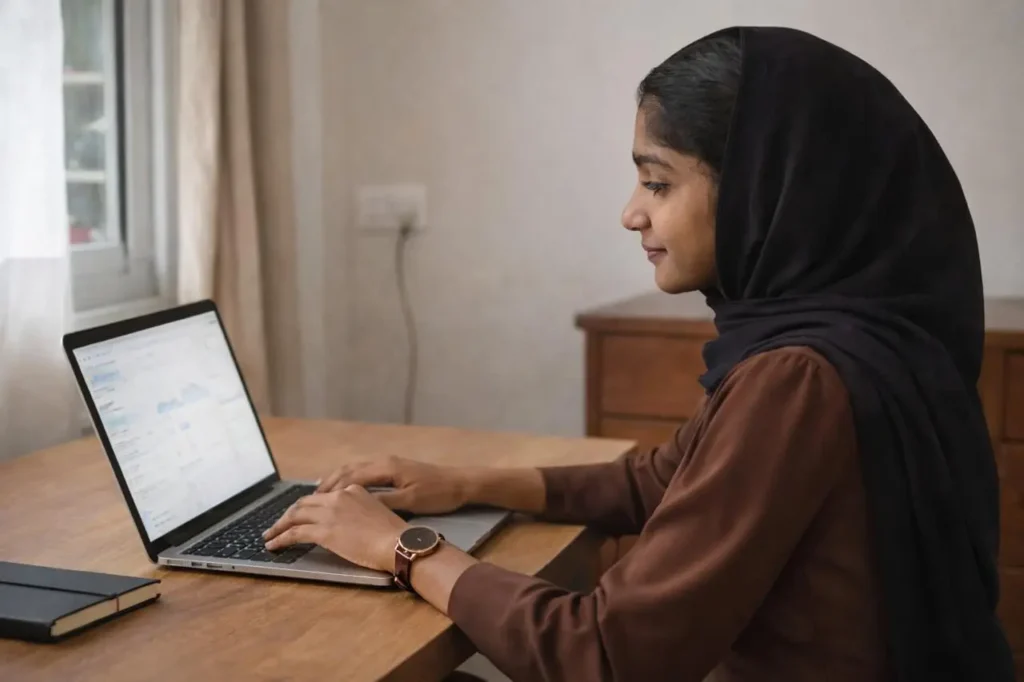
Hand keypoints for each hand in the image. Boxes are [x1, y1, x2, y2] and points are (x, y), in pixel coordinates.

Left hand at [263, 485, 408, 572]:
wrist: (398, 543)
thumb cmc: (394, 534)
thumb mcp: (377, 513)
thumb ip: (360, 511)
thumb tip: (348, 523)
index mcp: (353, 490)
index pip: (323, 496)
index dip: (308, 505)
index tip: (300, 513)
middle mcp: (338, 497)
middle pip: (304, 502)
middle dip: (288, 514)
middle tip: (279, 524)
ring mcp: (329, 513)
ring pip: (294, 515)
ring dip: (279, 526)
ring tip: (269, 535)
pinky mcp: (323, 531)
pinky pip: (294, 533)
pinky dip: (281, 538)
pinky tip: (274, 545)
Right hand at [317, 456, 470, 514]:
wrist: (460, 483)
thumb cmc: (438, 493)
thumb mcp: (411, 501)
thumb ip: (384, 502)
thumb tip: (357, 505)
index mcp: (386, 468)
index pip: (351, 478)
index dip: (331, 491)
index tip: (314, 503)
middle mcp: (384, 461)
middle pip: (348, 470)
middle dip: (328, 484)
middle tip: (309, 500)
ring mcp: (388, 463)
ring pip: (354, 468)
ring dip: (336, 479)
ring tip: (319, 493)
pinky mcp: (394, 468)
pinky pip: (363, 470)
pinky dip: (348, 478)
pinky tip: (344, 488)